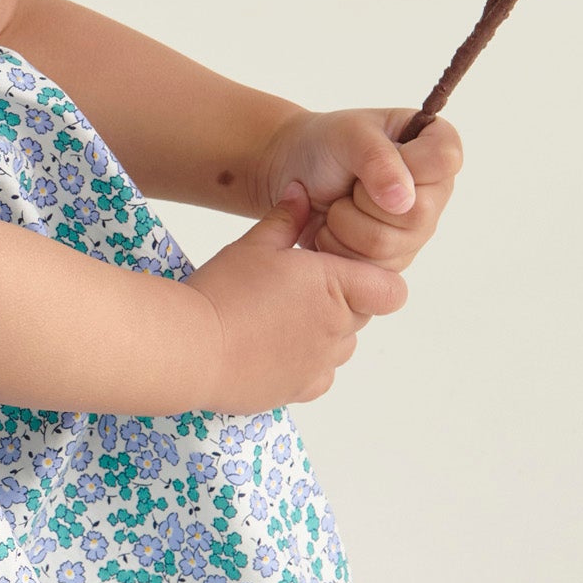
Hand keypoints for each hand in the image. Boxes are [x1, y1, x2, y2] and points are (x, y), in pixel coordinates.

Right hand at [190, 215, 406, 409]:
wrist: (191, 348)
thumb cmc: (223, 291)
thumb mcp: (254, 244)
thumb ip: (286, 219)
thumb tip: (301, 192)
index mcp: (335, 287)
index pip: (391, 291)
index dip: (375, 281)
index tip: (343, 272)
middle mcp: (337, 329)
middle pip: (361, 315)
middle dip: (339, 301)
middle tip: (295, 290)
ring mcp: (320, 364)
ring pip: (342, 346)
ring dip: (324, 334)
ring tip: (279, 320)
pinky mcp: (300, 391)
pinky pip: (320, 376)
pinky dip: (306, 365)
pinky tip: (272, 349)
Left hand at [264, 108, 463, 271]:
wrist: (294, 175)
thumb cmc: (326, 144)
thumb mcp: (348, 134)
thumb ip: (377, 158)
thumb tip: (403, 201)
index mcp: (438, 148)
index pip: (444, 160)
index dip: (407, 163)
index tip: (376, 154)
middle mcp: (436, 193)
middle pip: (417, 214)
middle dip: (365, 198)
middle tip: (351, 182)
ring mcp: (417, 231)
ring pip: (385, 244)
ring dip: (345, 221)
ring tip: (338, 202)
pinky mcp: (393, 260)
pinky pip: (367, 266)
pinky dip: (337, 244)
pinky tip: (332, 225)